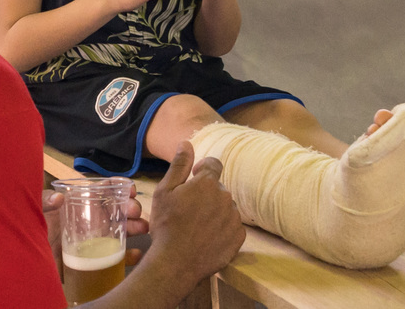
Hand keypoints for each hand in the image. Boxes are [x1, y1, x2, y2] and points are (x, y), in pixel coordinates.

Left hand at [44, 184, 148, 271]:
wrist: (29, 262)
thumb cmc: (35, 231)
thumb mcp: (37, 212)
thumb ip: (44, 202)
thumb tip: (59, 198)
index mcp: (80, 204)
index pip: (103, 190)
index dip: (118, 186)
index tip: (130, 188)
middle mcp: (92, 220)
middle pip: (116, 210)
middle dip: (130, 207)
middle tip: (135, 211)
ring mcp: (95, 241)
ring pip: (121, 231)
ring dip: (135, 228)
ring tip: (143, 228)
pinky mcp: (96, 261)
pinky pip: (116, 258)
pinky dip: (129, 256)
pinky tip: (136, 253)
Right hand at [146, 142, 244, 282]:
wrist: (176, 262)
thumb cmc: (166, 224)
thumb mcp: (165, 191)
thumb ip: (179, 165)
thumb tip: (187, 143)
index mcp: (207, 182)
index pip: (213, 164)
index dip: (202, 170)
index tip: (192, 181)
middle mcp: (226, 196)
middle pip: (218, 188)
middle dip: (206, 194)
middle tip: (189, 210)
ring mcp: (234, 218)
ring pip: (226, 207)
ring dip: (215, 212)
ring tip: (197, 227)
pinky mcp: (239, 237)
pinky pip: (233, 226)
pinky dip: (223, 229)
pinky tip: (207, 238)